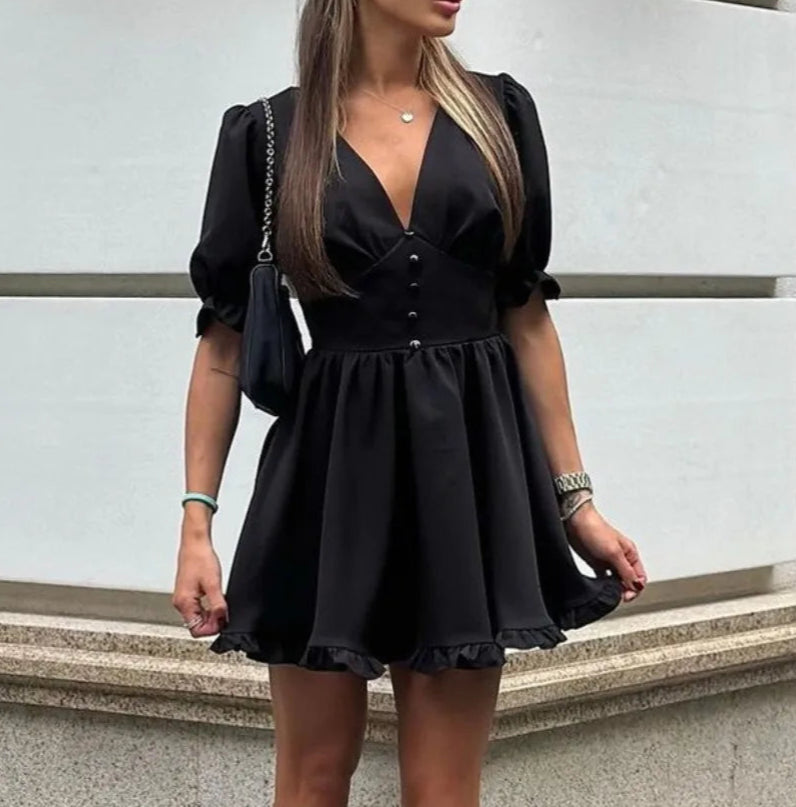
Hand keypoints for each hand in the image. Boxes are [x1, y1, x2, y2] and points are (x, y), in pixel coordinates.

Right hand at [172, 518, 227, 636]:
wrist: (195, 544)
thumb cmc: (200, 559)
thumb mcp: (214, 584)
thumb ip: (218, 605)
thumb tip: (221, 620)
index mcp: (184, 603)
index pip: (196, 630)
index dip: (211, 629)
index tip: (223, 622)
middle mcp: (180, 603)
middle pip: (196, 625)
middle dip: (212, 623)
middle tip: (224, 614)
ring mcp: (182, 598)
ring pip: (196, 617)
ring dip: (210, 616)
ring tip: (221, 606)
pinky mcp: (186, 593)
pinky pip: (196, 608)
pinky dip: (207, 608)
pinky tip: (215, 600)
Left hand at [563, 500, 647, 602]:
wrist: (575, 521)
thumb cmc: (596, 530)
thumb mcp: (614, 553)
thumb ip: (626, 571)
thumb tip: (637, 586)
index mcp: (631, 554)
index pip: (640, 578)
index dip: (635, 589)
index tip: (626, 596)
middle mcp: (622, 558)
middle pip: (629, 581)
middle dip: (625, 590)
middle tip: (616, 596)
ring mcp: (608, 561)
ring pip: (617, 581)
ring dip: (614, 588)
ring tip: (608, 592)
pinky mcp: (596, 563)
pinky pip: (604, 579)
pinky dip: (604, 585)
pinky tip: (600, 588)